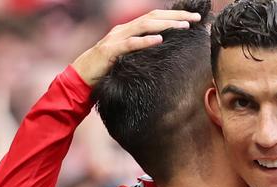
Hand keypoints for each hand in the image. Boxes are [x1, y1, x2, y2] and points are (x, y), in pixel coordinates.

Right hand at [72, 9, 201, 85]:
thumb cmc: (106, 72)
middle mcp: (122, 30)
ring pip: (144, 26)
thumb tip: (163, 52)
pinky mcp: (109, 52)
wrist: (80, 80)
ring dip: (166, 24)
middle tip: (196, 18)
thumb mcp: (128, 59)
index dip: (174, 15)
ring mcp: (115, 39)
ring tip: (184, 25)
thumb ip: (142, 52)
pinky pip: (130, 44)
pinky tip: (160, 40)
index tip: (194, 18)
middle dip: (176, 15)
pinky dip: (145, 41)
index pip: (154, 17)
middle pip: (153, 17)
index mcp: (128, 30)